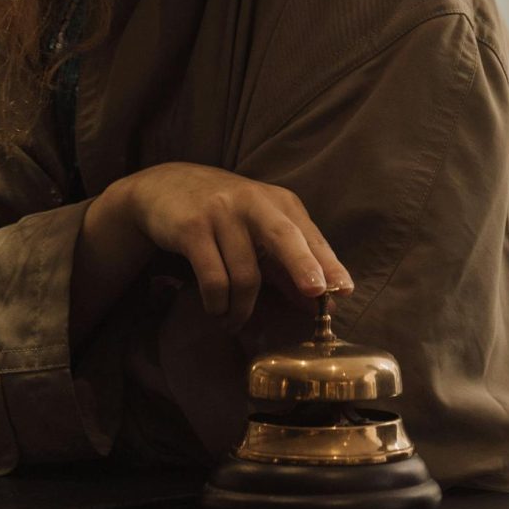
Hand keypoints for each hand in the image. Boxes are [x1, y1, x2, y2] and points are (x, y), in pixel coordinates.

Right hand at [99, 162, 352, 329]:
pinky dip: (218, 303)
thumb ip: (287, 266)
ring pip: (245, 274)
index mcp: (279, 202)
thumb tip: (319, 303)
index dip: (328, 264)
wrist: (165, 187)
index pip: (309, 236)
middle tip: (316, 294)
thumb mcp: (259, 231)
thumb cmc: (224, 213)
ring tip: (235, 322)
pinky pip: (213, 278)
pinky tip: (217, 310)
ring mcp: (221, 213)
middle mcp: (253, 202)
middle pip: (285, 237)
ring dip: (243, 309)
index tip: (343, 290)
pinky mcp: (192, 228)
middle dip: (303, 266)